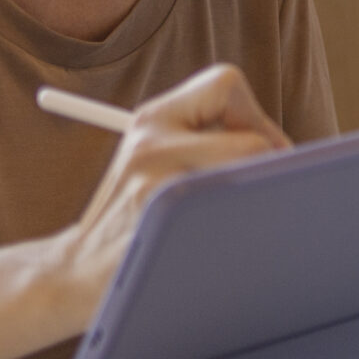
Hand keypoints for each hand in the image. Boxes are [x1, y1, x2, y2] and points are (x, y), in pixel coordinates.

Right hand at [47, 64, 290, 314]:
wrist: (74, 273)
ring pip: (247, 179)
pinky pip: (231, 220)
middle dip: (268, 166)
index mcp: (153, 118)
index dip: (255, 115)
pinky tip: (218, 242)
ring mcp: (156, 185)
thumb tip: (284, 149)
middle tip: (264, 191)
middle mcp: (151, 141)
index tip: (260, 150)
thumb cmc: (131, 219)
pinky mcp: (161, 227)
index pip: (226, 84)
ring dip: (254, 201)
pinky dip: (239, 231)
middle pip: (253, 139)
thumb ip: (206, 141)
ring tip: (233, 219)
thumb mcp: (153, 160)